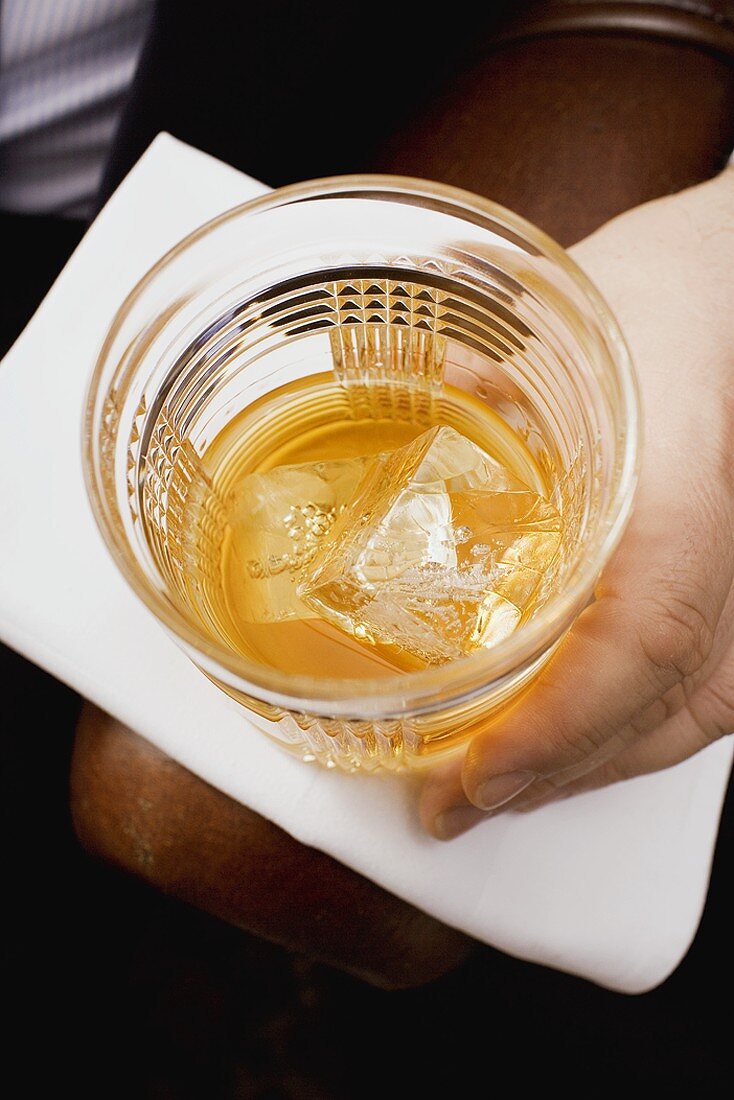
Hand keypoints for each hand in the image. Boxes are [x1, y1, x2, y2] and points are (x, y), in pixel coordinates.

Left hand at [422, 169, 733, 838]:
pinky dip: (649, 724)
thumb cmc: (680, 284)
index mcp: (686, 486)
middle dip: (564, 769)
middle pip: (671, 701)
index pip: (645, 636)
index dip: (563, 724)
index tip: (479, 777)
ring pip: (704, 706)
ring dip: (604, 761)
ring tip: (516, 785)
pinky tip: (590, 736)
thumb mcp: (571, 305)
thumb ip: (492, 355)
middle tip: (465, 802)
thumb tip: (407, 380)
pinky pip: (720, 679)